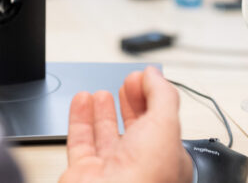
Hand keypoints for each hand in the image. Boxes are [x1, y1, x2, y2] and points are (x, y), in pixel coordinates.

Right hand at [60, 66, 192, 182]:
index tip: (144, 79)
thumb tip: (153, 74)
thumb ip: (161, 95)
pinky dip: (80, 119)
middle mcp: (139, 167)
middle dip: (131, 104)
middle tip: (128, 83)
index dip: (154, 98)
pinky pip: (80, 141)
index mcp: (167, 160)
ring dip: (103, 111)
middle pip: (135, 129)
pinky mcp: (83, 173)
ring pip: (105, 136)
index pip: (163, 124)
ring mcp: (110, 171)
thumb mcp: (165, 123)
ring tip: (103, 93)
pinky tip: (82, 101)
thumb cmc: (146, 177)